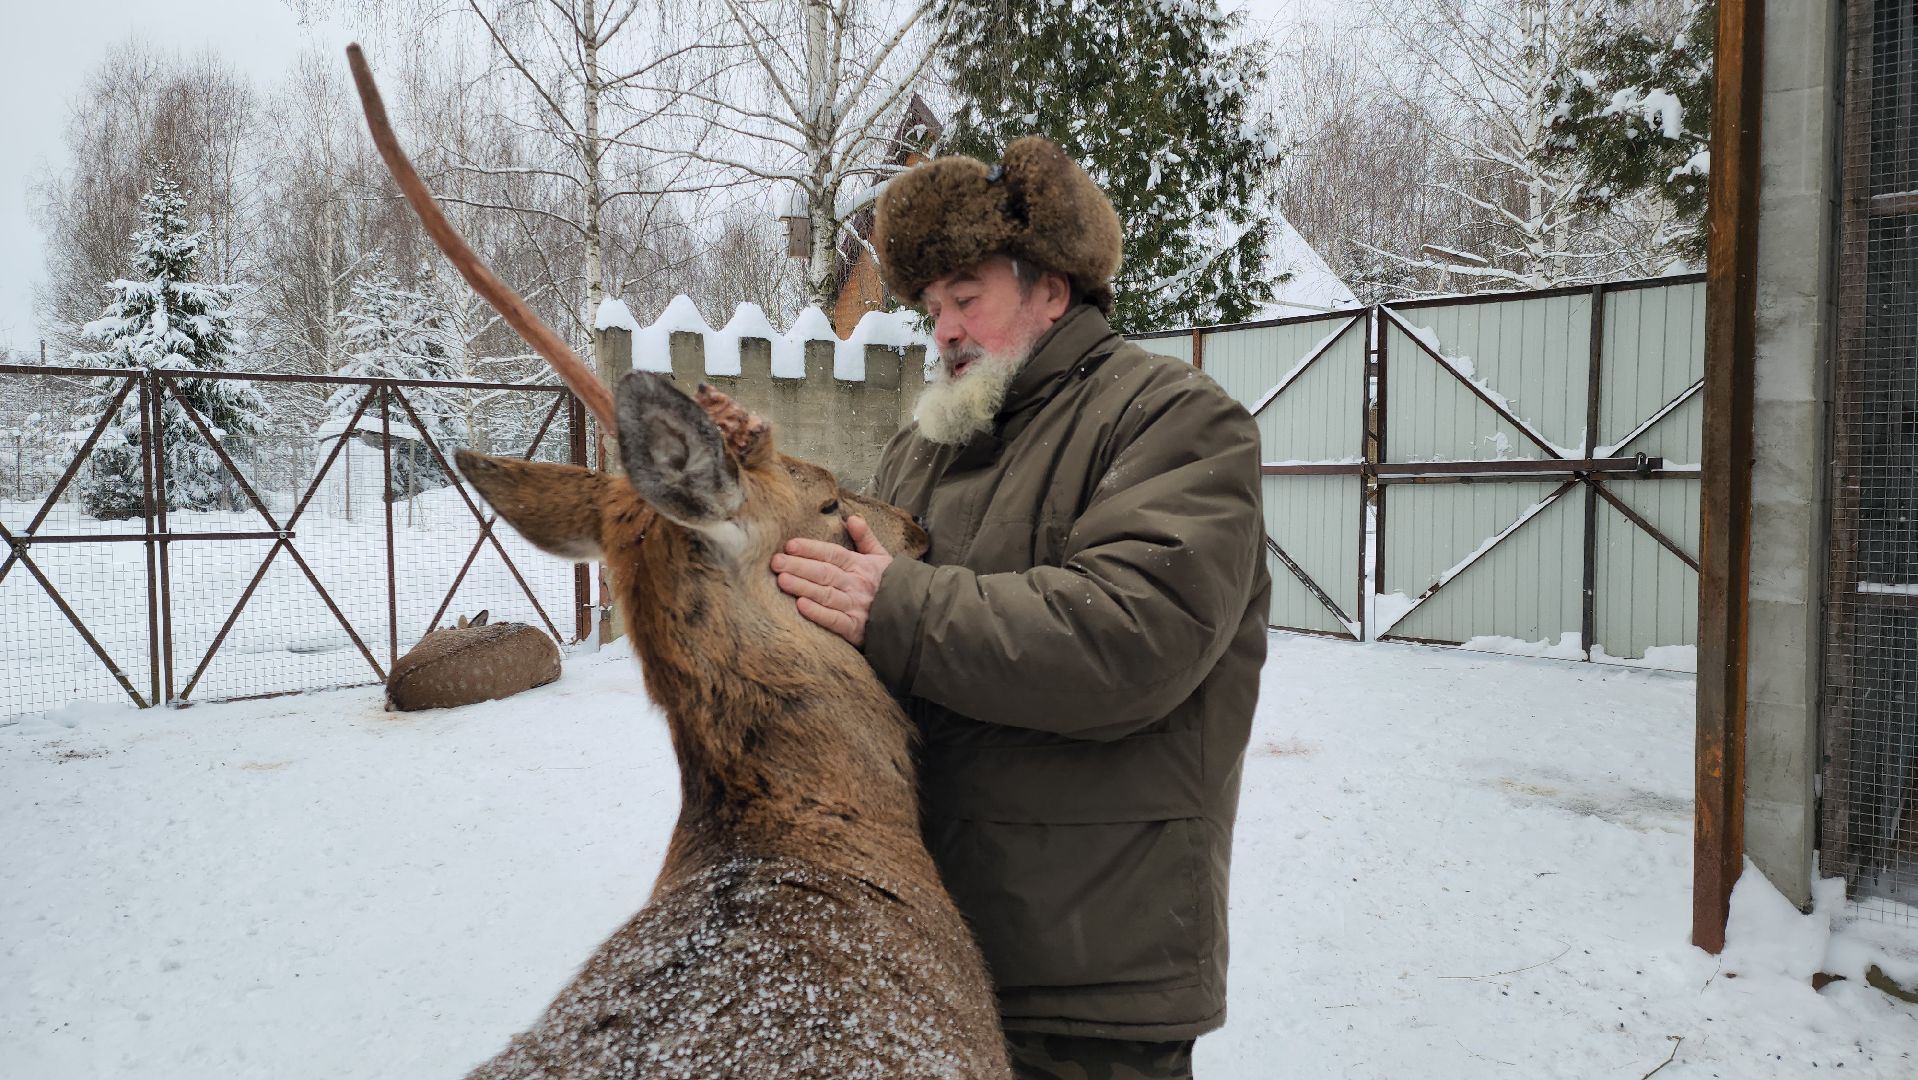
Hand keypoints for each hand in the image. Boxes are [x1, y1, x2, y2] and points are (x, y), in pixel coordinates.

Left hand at [772, 515, 893, 646]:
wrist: (913, 615)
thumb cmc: (891, 585)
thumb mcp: (882, 557)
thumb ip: (866, 538)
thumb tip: (853, 517)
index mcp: (860, 565)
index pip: (832, 554)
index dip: (811, 549)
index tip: (789, 545)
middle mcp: (855, 584)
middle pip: (824, 572)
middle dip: (799, 566)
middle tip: (776, 562)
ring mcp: (855, 606)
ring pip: (826, 594)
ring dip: (804, 586)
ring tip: (783, 580)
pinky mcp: (855, 628)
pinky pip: (834, 620)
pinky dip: (819, 613)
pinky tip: (801, 606)